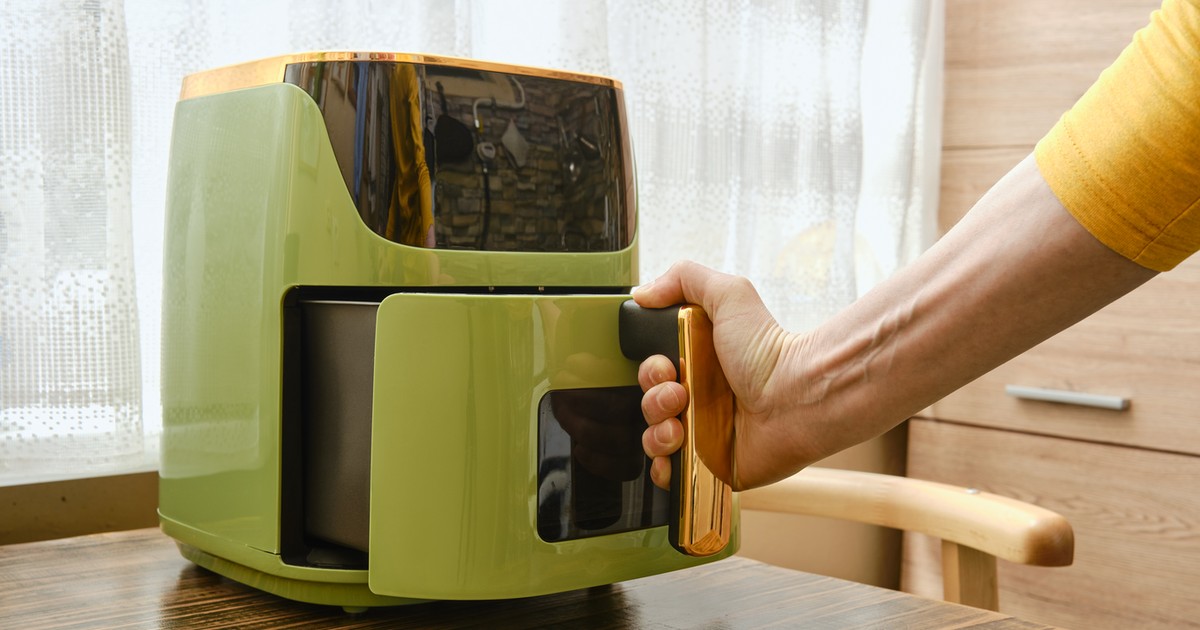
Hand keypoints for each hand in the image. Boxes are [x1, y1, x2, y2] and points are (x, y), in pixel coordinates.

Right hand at [633, 261, 808, 490]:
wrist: (798, 399)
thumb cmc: (770, 352)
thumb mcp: (729, 295)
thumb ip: (685, 279)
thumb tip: (643, 293)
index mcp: (698, 363)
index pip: (652, 370)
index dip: (648, 370)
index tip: (663, 365)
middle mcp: (698, 397)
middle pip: (648, 403)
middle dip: (652, 399)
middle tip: (677, 393)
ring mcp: (703, 433)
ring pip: (653, 438)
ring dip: (655, 431)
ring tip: (680, 424)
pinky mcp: (709, 465)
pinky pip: (670, 472)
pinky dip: (662, 467)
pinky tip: (675, 452)